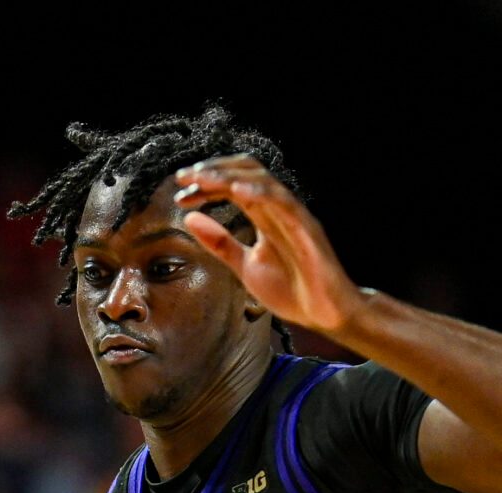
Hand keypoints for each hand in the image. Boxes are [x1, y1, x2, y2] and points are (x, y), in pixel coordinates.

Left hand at [173, 156, 365, 337]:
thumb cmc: (290, 288)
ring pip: (263, 180)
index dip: (205, 184)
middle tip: (183, 177)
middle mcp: (278, 209)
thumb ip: (219, 243)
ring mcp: (293, 215)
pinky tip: (237, 190)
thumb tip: (190, 218)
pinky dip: (260, 192)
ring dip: (229, 176)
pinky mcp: (307, 227)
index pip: (232, 186)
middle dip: (213, 170)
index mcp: (263, 215)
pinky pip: (284, 202)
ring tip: (202, 177)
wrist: (322, 313)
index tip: (180, 192)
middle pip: (246, 172)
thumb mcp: (244, 265)